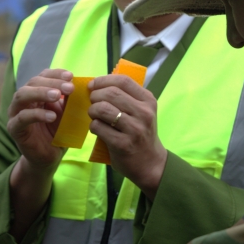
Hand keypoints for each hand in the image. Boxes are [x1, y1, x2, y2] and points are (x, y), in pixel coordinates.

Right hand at [7, 68, 73, 170]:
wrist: (49, 157)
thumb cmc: (57, 132)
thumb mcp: (66, 113)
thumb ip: (69, 100)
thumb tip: (80, 85)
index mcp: (36, 93)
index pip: (43, 76)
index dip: (56, 74)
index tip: (71, 76)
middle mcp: (23, 100)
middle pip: (32, 82)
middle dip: (51, 82)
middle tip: (69, 87)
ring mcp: (16, 113)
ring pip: (22, 95)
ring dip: (41, 92)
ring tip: (57, 96)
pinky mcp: (14, 128)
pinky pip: (22, 117)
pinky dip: (37, 114)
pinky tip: (51, 116)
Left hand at [88, 74, 167, 198]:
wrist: (150, 163)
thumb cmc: (141, 134)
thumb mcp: (142, 112)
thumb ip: (126, 98)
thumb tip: (97, 85)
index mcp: (148, 100)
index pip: (123, 81)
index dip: (103, 80)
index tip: (93, 85)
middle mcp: (144, 112)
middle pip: (111, 93)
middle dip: (95, 95)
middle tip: (92, 102)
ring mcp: (134, 129)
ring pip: (103, 109)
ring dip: (92, 110)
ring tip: (94, 116)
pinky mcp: (122, 144)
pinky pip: (98, 127)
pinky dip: (93, 126)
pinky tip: (97, 129)